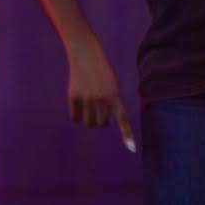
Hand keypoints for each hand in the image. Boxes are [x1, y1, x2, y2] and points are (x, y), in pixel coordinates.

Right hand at [64, 35, 136, 152]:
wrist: (85, 55)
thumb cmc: (101, 72)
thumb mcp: (111, 86)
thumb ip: (110, 104)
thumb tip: (100, 124)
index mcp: (114, 96)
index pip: (123, 119)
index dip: (127, 135)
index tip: (131, 149)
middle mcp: (101, 99)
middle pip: (100, 124)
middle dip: (100, 122)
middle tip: (100, 114)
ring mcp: (86, 98)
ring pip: (88, 123)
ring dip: (89, 120)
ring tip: (89, 110)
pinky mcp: (73, 96)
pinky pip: (75, 117)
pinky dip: (77, 116)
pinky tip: (79, 108)